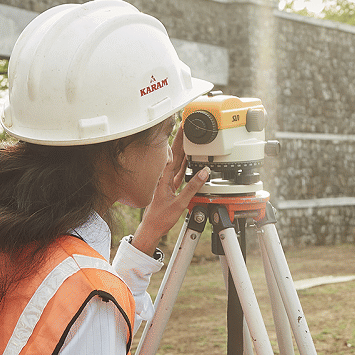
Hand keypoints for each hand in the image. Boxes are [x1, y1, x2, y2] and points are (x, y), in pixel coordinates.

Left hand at [131, 124, 208, 255]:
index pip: (174, 153)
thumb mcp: (180, 203)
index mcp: (164, 177)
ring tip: (191, 138)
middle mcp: (164, 177)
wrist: (152, 228)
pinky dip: (185, 164)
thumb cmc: (160, 217)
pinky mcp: (170, 188)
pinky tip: (189, 160)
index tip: (185, 127)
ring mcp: (167, 182)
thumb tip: (203, 173)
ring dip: (184, 150)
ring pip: (178, 162)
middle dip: (183, 139)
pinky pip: (179, 172)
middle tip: (189, 126)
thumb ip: (192, 187)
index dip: (180, 139)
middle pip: (176, 154)